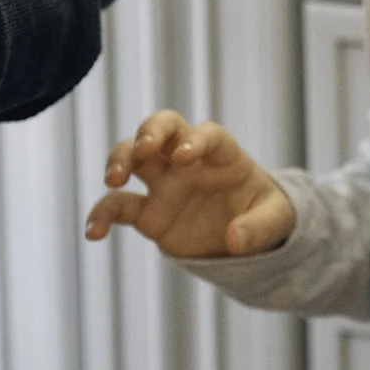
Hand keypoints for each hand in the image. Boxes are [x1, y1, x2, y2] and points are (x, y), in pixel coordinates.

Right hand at [85, 110, 293, 258]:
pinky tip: (93, 232)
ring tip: (113, 180)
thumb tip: (235, 240)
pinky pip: (119, 206)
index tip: (184, 156)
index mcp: (222, 154)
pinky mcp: (148, 212)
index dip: (195, 140)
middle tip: (143, 149)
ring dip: (120, 159)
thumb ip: (259, 228)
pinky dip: (102, 214)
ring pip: (133, 156)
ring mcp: (164, 183)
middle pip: (162, 128)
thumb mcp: (276, 220)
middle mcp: (187, 161)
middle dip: (149, 132)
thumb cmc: (264, 214)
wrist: (247, 236)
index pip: (206, 135)